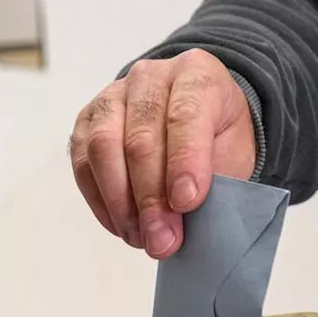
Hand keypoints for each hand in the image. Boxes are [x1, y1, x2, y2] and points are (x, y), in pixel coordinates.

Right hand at [69, 49, 256, 258]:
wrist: (196, 119)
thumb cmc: (217, 139)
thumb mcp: (235, 154)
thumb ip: (216, 181)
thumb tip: (182, 221)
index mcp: (197, 75)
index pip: (186, 115)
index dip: (184, 162)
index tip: (186, 203)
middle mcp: (150, 78)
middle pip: (141, 138)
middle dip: (150, 198)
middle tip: (162, 241)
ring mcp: (113, 96)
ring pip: (103, 147)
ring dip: (120, 203)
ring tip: (140, 239)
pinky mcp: (87, 121)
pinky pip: (82, 162)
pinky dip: (101, 201)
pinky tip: (122, 226)